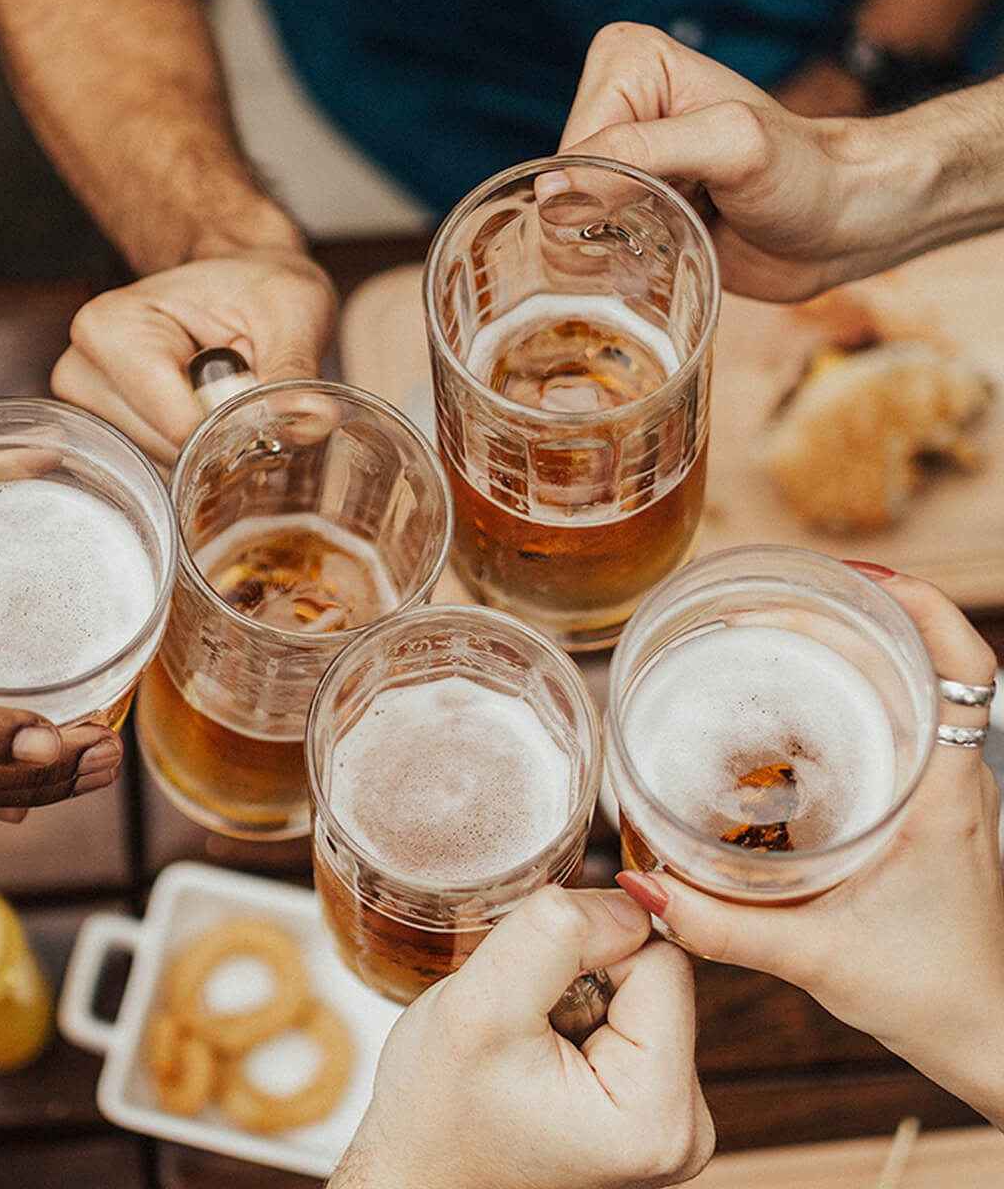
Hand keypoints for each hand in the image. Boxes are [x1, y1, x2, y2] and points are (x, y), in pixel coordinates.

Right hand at [51, 251, 337, 470]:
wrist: (243, 285)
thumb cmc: (259, 288)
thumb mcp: (291, 310)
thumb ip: (295, 367)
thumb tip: (315, 420)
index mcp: (113, 329)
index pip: (178, 425)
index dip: (235, 430)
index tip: (267, 406)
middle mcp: (83, 372)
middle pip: (171, 453)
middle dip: (224, 438)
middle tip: (245, 386)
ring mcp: (89, 412)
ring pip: (169, 472)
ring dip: (213, 448)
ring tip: (223, 396)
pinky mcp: (107, 439)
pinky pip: (164, 477)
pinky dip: (199, 458)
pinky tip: (207, 417)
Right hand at [329, 886, 712, 1188]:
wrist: (416, 1169)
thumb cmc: (436, 1111)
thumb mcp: (480, 1006)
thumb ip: (556, 934)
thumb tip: (632, 900)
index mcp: (660, 1114)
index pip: (660, 958)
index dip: (588, 945)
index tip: (530, 987)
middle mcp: (685, 1123)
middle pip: (654, 970)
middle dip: (581, 971)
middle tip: (522, 1019)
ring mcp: (670, 1114)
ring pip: (637, 984)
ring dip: (574, 988)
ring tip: (525, 1036)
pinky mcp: (648, 1099)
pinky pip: (626, 1009)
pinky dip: (575, 1008)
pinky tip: (538, 1045)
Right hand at [558, 23, 900, 300]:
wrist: (842, 226)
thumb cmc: (804, 175)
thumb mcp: (730, 148)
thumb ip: (639, 155)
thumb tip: (552, 188)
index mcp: (631, 63)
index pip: (572, 147)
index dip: (602, 192)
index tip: (665, 204)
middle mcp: (619, 107)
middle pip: (563, 188)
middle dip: (602, 222)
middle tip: (670, 225)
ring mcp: (623, 163)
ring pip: (568, 222)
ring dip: (606, 250)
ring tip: (668, 242)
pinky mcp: (630, 209)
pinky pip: (587, 246)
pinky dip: (612, 267)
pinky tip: (655, 263)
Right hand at [617, 568, 1003, 1126]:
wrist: (984, 1036)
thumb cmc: (931, 994)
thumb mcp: (819, 957)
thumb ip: (725, 929)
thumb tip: (645, 887)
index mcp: (945, 792)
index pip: (963, 666)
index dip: (919, 606)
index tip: (853, 578)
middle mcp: (949, 776)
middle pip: (912, 660)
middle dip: (836, 618)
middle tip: (751, 611)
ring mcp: (939, 789)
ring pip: (898, 687)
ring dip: (838, 650)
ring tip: (761, 634)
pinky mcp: (919, 807)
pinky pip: (884, 725)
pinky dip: (839, 694)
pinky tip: (782, 703)